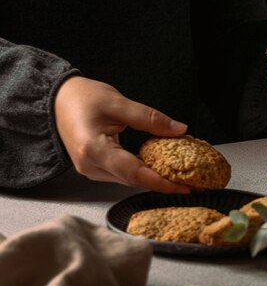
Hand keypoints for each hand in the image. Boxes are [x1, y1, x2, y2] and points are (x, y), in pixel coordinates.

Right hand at [54, 76, 190, 192]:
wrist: (56, 100)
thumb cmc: (83, 98)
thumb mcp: (118, 103)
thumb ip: (150, 118)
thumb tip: (180, 129)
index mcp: (93, 150)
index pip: (134, 173)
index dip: (161, 182)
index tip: (184, 187)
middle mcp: (90, 166)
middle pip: (133, 180)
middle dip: (162, 183)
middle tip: (191, 182)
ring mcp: (90, 170)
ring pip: (128, 180)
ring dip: (153, 178)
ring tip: (180, 175)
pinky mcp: (94, 168)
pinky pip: (122, 174)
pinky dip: (142, 172)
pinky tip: (160, 167)